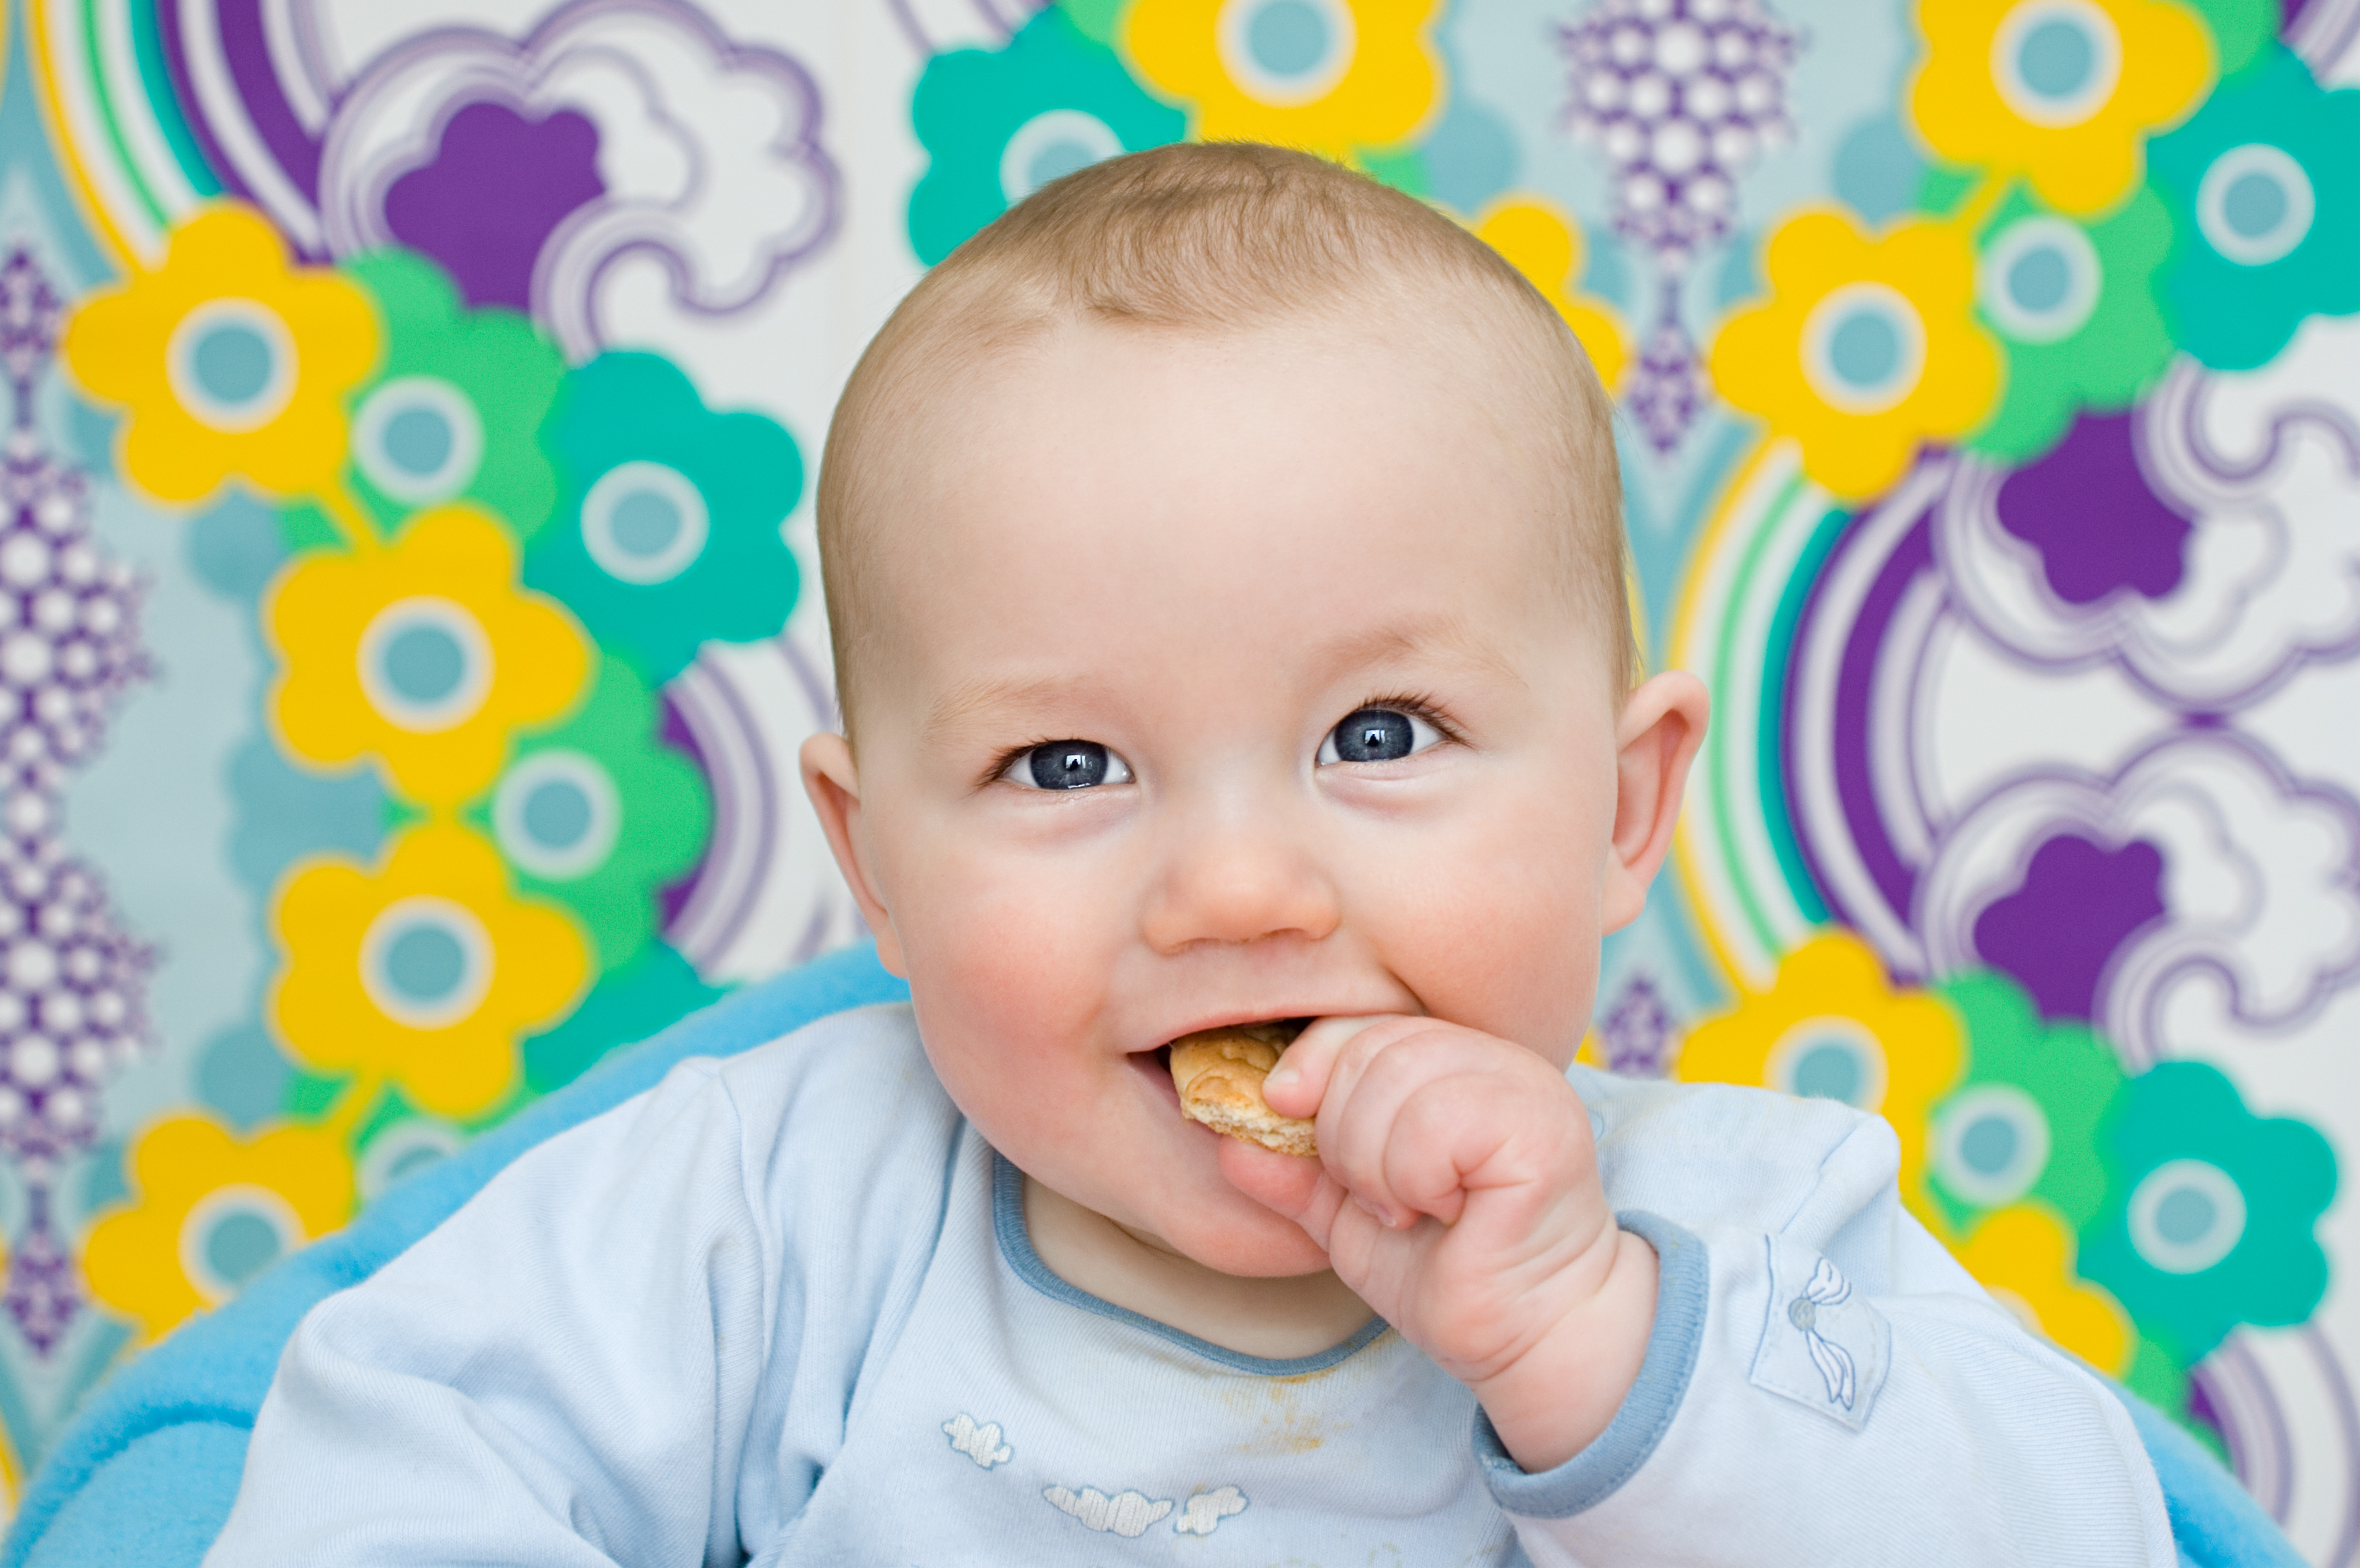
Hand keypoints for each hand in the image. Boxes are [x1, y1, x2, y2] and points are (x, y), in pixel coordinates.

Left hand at [1221, 1016, 1658, 1471]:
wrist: (1521, 1337)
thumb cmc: (1444, 1269)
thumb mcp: (1347, 1214)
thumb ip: (1293, 1171)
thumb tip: (1226, 1139)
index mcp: (1452, 1063)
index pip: (1360, 1022)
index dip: (1311, 1062)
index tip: (1283, 1109)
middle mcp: (1495, 1060)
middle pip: (1371, 1047)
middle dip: (1340, 1133)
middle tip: (1372, 1196)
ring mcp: (1525, 1087)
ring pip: (1400, 1078)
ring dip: (1376, 1163)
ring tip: (1406, 1209)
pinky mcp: (1542, 1129)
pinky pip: (1438, 1122)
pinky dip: (1416, 1177)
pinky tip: (1441, 1212)